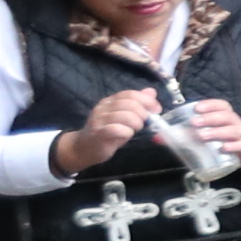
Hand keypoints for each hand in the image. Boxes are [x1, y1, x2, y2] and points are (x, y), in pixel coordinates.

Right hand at [51, 85, 166, 173]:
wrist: (84, 148)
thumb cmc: (108, 132)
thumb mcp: (124, 117)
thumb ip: (137, 104)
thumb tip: (151, 92)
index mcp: (110, 101)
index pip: (130, 94)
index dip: (146, 100)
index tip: (157, 110)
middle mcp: (103, 107)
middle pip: (129, 104)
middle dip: (143, 113)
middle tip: (144, 123)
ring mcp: (99, 120)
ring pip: (125, 116)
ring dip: (136, 123)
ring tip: (135, 130)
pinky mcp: (98, 133)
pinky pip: (116, 129)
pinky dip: (126, 132)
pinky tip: (126, 135)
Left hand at [175, 97, 240, 163]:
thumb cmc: (224, 139)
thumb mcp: (207, 133)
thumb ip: (183, 135)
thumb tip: (157, 137)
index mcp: (225, 115)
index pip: (220, 105)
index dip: (209, 105)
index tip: (196, 108)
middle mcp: (234, 122)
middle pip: (225, 116)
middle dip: (209, 118)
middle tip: (194, 124)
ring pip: (232, 130)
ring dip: (217, 132)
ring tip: (203, 136)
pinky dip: (232, 146)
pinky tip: (223, 148)